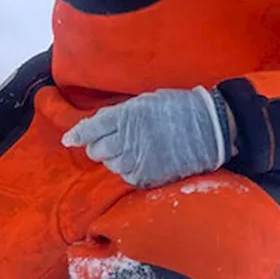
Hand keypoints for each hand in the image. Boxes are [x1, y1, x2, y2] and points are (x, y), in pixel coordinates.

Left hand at [61, 86, 231, 188]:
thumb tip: (100, 124)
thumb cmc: (178, 108)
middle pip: (97, 151)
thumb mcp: (144, 101)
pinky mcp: (150, 176)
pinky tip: (143, 161)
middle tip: (111, 142)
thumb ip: (120, 114)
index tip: (70, 139)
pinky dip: (131, 171)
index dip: (77, 134)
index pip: (90, 128)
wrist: (209, 127)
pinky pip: (128, 177)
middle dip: (99, 147)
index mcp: (124, 116)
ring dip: (116, 159)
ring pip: (111, 165)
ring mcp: (138, 159)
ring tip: (132, 150)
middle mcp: (127, 139)